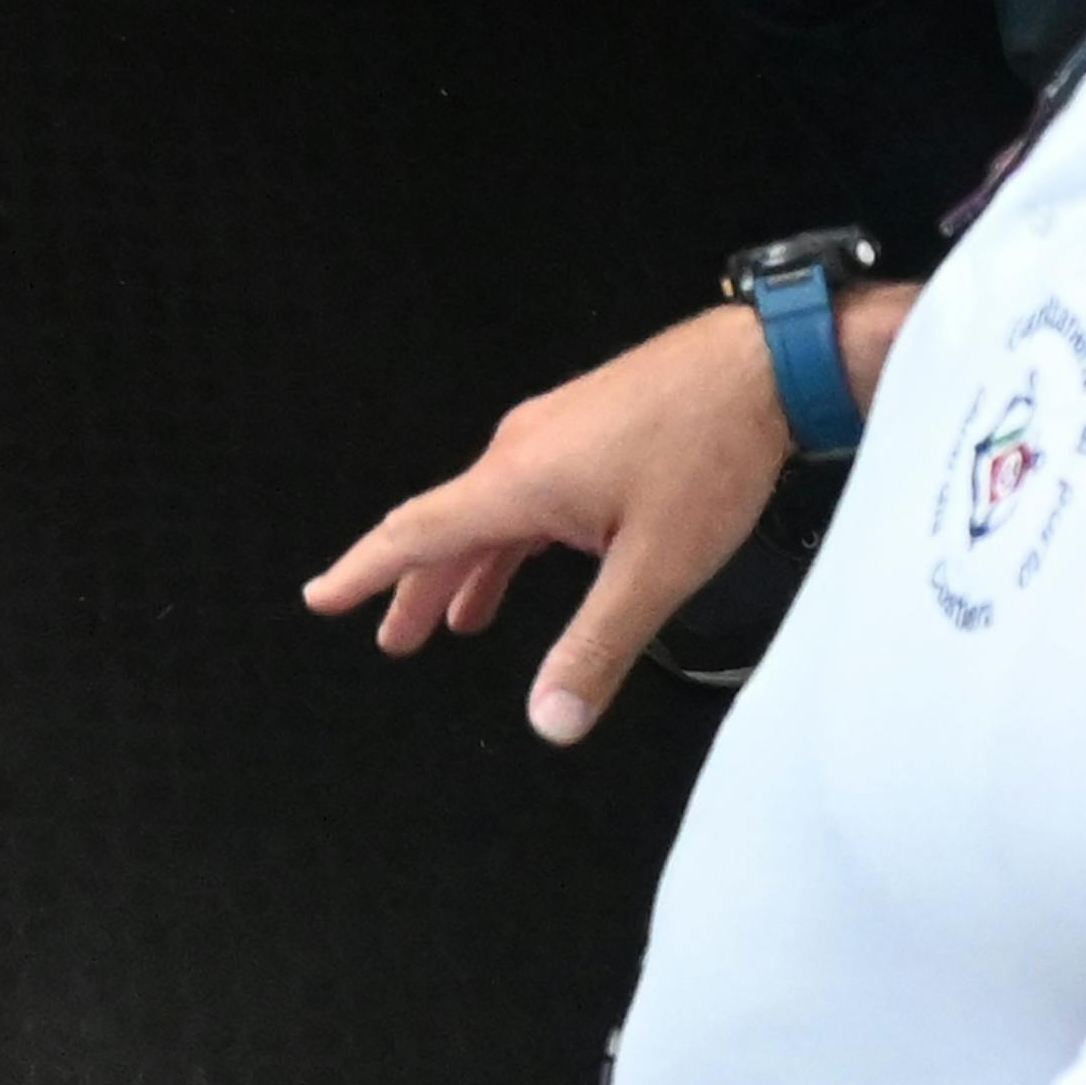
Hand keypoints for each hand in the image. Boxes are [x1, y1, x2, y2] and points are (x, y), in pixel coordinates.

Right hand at [306, 300, 837, 745]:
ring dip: (469, 567)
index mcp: (518, 480)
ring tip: (463, 619)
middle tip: (395, 638)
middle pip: (446, 527)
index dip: (362, 572)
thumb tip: (551, 719)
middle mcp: (520, 449)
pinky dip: (514, 538)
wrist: (764, 364)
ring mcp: (553, 432)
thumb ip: (599, 646)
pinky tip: (538, 561)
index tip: (320, 598)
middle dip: (415, 589)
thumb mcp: (655, 567)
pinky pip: (528, 491)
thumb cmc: (712, 449)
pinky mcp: (586, 426)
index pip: (416, 534)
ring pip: (490, 511)